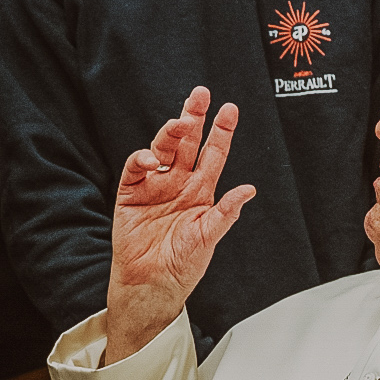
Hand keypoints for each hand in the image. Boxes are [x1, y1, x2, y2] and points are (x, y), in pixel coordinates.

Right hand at [105, 86, 255, 364]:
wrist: (152, 284)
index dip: (221, 132)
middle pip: (187, 143)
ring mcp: (155, 186)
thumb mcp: (208, 237)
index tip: (229, 110)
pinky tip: (151, 158)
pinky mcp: (131, 194)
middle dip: (194, 118)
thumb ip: (225, 213)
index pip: (213, 154)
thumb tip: (249, 190)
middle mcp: (178, 183)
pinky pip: (136, 169)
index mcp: (201, 191)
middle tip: (201, 95)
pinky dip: (142, 159)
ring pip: (162, 149)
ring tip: (181, 121)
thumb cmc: (183, 264)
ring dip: (170, 132)